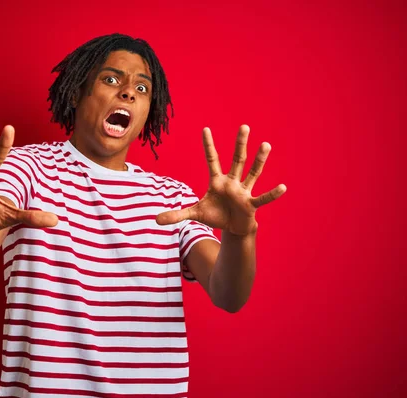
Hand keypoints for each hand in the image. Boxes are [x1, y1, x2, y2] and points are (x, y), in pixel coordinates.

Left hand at [156, 125, 285, 235]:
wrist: (233, 228)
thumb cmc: (216, 216)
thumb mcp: (195, 214)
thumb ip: (177, 215)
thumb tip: (156, 219)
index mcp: (218, 181)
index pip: (212, 159)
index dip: (208, 145)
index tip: (205, 129)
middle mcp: (232, 182)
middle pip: (237, 160)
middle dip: (240, 144)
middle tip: (244, 126)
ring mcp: (243, 192)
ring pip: (252, 173)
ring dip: (259, 160)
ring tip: (266, 145)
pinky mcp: (251, 204)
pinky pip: (263, 198)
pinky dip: (272, 194)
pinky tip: (283, 187)